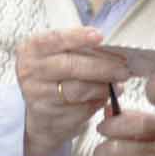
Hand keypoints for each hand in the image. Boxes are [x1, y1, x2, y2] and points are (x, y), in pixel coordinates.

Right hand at [16, 28, 130, 155]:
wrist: (35, 111)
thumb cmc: (54, 74)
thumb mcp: (58, 54)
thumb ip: (80, 48)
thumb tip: (113, 51)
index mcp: (33, 49)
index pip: (55, 39)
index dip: (78, 37)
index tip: (100, 36)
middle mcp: (31, 72)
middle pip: (71, 66)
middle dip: (102, 67)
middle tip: (123, 69)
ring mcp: (38, 98)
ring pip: (78, 91)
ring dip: (103, 88)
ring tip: (117, 84)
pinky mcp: (50, 119)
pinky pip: (81, 110)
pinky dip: (97, 103)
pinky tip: (103, 98)